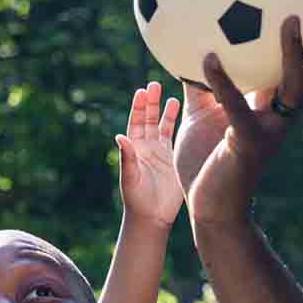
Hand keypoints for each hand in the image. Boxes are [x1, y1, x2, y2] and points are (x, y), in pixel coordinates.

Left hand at [114, 81, 182, 228]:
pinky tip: (182, 111)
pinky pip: (174, 137)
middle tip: (154, 84)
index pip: (135, 123)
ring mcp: (160, 153)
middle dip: (151, 102)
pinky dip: (177, 124)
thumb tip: (119, 136)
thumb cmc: (137, 200)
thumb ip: (127, 157)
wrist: (152, 217)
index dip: (137, 107)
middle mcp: (146, 148)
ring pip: (162, 126)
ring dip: (165, 111)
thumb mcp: (130, 177)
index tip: (141, 91)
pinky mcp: (172, 159)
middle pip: (148, 119)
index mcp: (134, 150)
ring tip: (171, 96)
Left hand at [175, 8, 302, 220]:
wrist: (210, 208)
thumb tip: (190, 47)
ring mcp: (269, 130)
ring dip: (294, 53)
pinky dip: (223, 81)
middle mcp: (281, 118)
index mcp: (276, 109)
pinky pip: (236, 106)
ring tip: (290, 19)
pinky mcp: (246, 142)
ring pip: (292, 87)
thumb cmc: (207, 162)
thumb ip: (202, 85)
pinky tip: (208, 58)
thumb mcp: (203, 115)